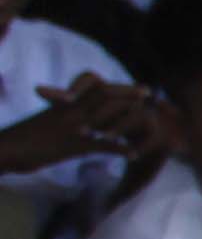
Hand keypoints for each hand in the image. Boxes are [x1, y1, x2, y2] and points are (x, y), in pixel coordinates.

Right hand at [0, 74, 157, 170]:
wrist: (5, 148)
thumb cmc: (20, 139)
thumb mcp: (45, 124)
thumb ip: (62, 119)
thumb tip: (72, 118)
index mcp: (62, 105)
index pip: (90, 88)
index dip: (112, 86)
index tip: (128, 85)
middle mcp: (69, 112)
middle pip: (102, 96)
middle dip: (126, 92)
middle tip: (148, 91)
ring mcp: (71, 128)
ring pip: (106, 116)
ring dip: (129, 117)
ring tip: (150, 119)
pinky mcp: (72, 146)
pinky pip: (101, 146)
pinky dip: (119, 149)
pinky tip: (135, 153)